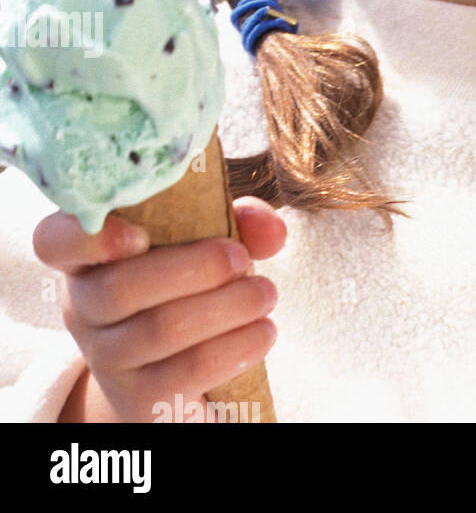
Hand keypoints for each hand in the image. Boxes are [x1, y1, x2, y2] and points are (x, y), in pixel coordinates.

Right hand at [35, 198, 284, 422]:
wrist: (173, 371)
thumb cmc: (190, 284)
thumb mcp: (207, 241)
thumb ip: (240, 222)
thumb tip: (271, 232)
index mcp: (91, 256)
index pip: (56, 241)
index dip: (87, 236)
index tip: (135, 233)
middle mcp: (84, 308)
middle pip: (121, 288)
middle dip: (197, 267)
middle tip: (242, 259)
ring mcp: (106, 360)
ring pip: (161, 330)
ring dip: (229, 306)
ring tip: (266, 294)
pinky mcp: (139, 401)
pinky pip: (188, 372)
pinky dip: (237, 346)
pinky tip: (264, 332)